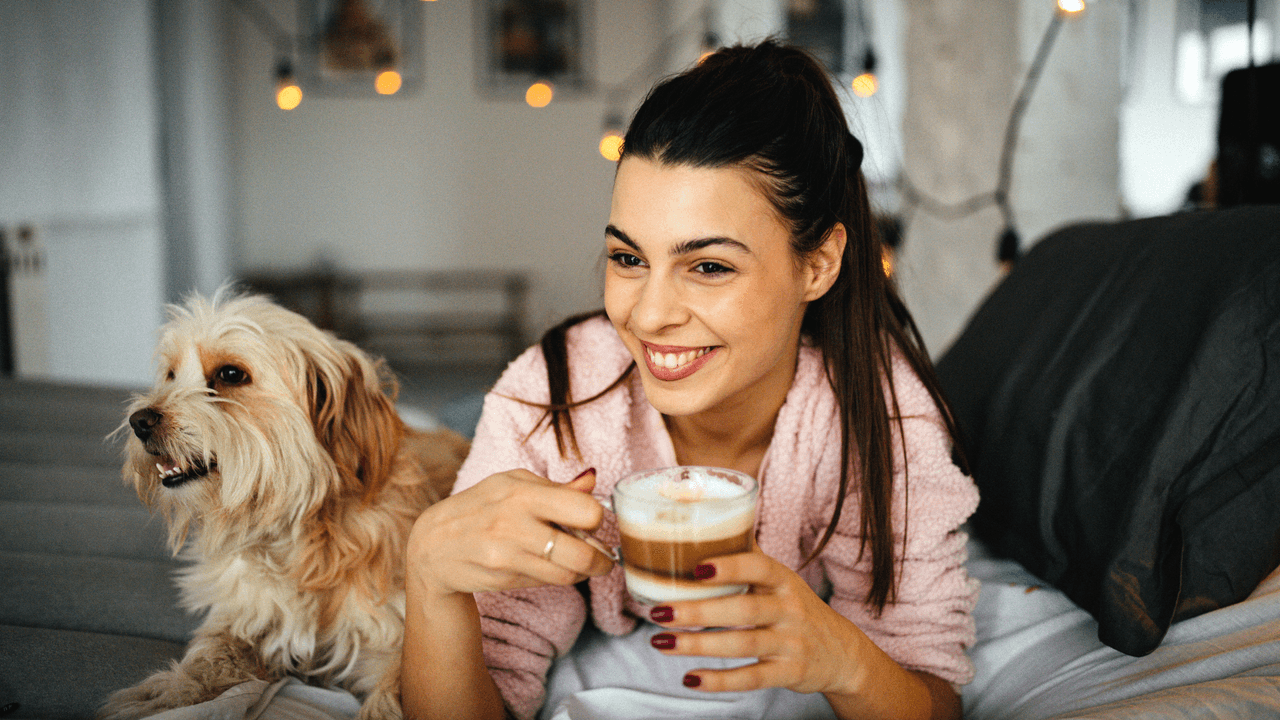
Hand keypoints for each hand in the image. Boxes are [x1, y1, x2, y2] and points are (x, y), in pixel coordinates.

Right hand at [407, 468, 614, 598]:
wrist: (432, 546)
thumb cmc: (480, 507)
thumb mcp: (512, 484)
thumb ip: (556, 488)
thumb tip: (592, 479)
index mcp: (523, 492)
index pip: (586, 512)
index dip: (596, 520)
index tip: (591, 522)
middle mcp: (514, 524)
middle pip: (583, 554)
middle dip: (601, 559)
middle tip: (602, 557)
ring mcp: (507, 555)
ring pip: (568, 575)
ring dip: (583, 572)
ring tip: (580, 563)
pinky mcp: (502, 579)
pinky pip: (548, 583)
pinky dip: (559, 577)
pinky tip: (551, 566)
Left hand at [647, 551, 869, 695]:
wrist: (841, 653)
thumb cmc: (796, 608)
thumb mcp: (781, 580)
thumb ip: (749, 557)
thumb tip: (708, 523)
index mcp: (783, 580)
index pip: (759, 567)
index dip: (730, 566)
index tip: (696, 568)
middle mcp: (789, 609)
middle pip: (744, 609)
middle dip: (698, 611)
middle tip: (659, 611)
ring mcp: (791, 643)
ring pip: (744, 644)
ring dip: (699, 644)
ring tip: (660, 642)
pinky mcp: (789, 673)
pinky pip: (752, 678)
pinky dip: (720, 681)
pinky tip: (690, 678)